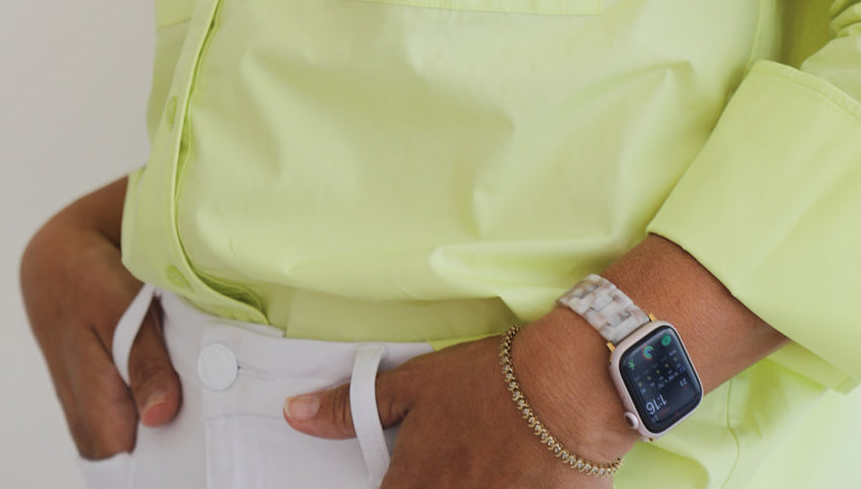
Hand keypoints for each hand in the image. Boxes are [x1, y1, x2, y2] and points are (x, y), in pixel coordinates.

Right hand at [19, 178, 181, 459]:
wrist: (57, 255)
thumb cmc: (88, 279)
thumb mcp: (120, 309)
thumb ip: (144, 363)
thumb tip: (161, 416)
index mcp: (95, 406)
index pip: (130, 468)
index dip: (166, 463)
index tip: (206, 447)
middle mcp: (89, 418)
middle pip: (134, 459)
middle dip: (173, 449)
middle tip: (218, 426)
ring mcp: (91, 408)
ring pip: (133, 440)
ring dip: (168, 430)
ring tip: (209, 409)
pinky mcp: (97, 394)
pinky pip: (128, 419)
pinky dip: (157, 410)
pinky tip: (188, 394)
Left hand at [282, 309, 635, 486]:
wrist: (566, 389)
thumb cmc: (488, 382)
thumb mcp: (415, 384)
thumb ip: (353, 408)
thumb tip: (294, 414)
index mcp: (411, 488)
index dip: (396, 486)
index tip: (413, 471)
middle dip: (435, 482)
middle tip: (467, 457)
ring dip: (472, 483)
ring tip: (488, 463)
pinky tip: (514, 475)